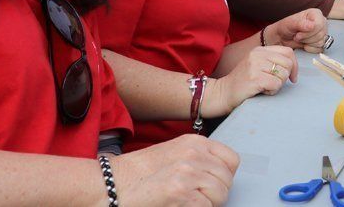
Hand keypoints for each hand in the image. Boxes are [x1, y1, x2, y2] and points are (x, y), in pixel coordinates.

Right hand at [113, 134, 238, 205]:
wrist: (111, 184)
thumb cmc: (137, 173)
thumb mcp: (173, 153)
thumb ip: (197, 158)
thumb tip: (217, 173)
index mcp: (194, 142)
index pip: (231, 159)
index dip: (225, 175)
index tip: (213, 183)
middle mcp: (194, 154)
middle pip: (227, 180)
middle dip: (216, 192)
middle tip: (197, 197)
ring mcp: (188, 173)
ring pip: (221, 195)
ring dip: (208, 203)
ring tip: (187, 201)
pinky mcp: (181, 193)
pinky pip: (208, 206)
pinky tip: (181, 205)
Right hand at [208, 46, 297, 114]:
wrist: (223, 93)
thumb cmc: (243, 82)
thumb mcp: (257, 65)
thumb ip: (272, 61)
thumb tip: (293, 67)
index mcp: (260, 49)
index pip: (288, 51)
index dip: (294, 66)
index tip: (292, 77)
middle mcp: (257, 54)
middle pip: (288, 63)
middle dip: (285, 77)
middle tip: (274, 84)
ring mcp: (255, 65)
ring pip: (283, 75)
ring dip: (277, 85)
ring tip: (265, 87)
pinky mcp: (255, 78)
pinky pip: (276, 84)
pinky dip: (272, 91)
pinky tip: (262, 91)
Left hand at [267, 9, 327, 52]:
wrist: (283, 37)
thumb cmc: (286, 27)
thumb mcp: (291, 23)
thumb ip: (301, 24)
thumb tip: (312, 26)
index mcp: (316, 14)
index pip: (319, 24)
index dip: (309, 32)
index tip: (298, 32)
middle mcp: (321, 22)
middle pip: (320, 34)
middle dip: (306, 38)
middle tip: (297, 36)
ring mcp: (322, 33)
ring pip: (320, 42)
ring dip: (307, 43)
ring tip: (300, 39)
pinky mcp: (321, 42)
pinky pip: (320, 49)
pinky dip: (310, 49)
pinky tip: (304, 44)